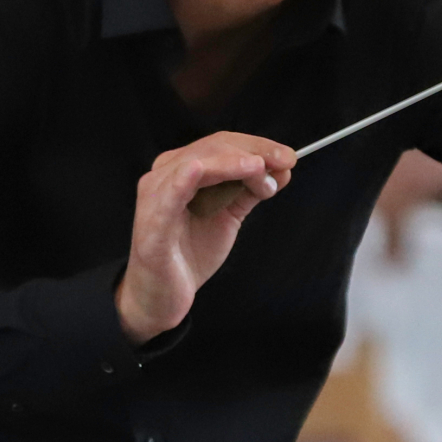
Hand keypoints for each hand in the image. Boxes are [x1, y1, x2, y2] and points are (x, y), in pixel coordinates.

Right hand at [116, 133, 295, 344]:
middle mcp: (164, 176)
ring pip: (195, 164)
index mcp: (181, 170)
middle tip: (285, 161)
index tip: (289, 156)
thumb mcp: (227, 216)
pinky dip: (184, 179)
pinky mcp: (152, 223)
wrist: (164, 296)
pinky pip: (168, 195)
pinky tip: (200, 169)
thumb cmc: (189, 254)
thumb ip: (249, 192)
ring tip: (260, 169)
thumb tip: (282, 169)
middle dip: (252, 151)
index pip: (222, 145)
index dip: (258, 145)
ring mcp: (156, 197)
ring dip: (232, 163)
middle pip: (211, 148)